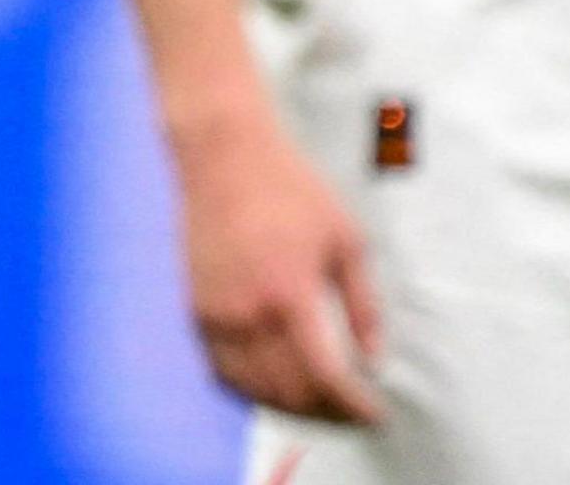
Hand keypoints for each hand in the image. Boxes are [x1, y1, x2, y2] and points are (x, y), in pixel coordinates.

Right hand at [175, 110, 385, 424]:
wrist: (220, 154)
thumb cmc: (289, 188)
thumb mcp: (346, 239)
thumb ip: (363, 305)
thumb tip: (375, 359)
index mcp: (289, 293)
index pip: (325, 377)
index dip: (353, 405)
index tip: (375, 415)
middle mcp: (246, 311)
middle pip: (288, 392)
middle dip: (326, 413)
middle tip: (352, 413)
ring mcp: (213, 313)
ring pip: (252, 388)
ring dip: (290, 407)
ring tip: (320, 407)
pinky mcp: (193, 307)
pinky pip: (222, 370)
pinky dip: (252, 389)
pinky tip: (276, 385)